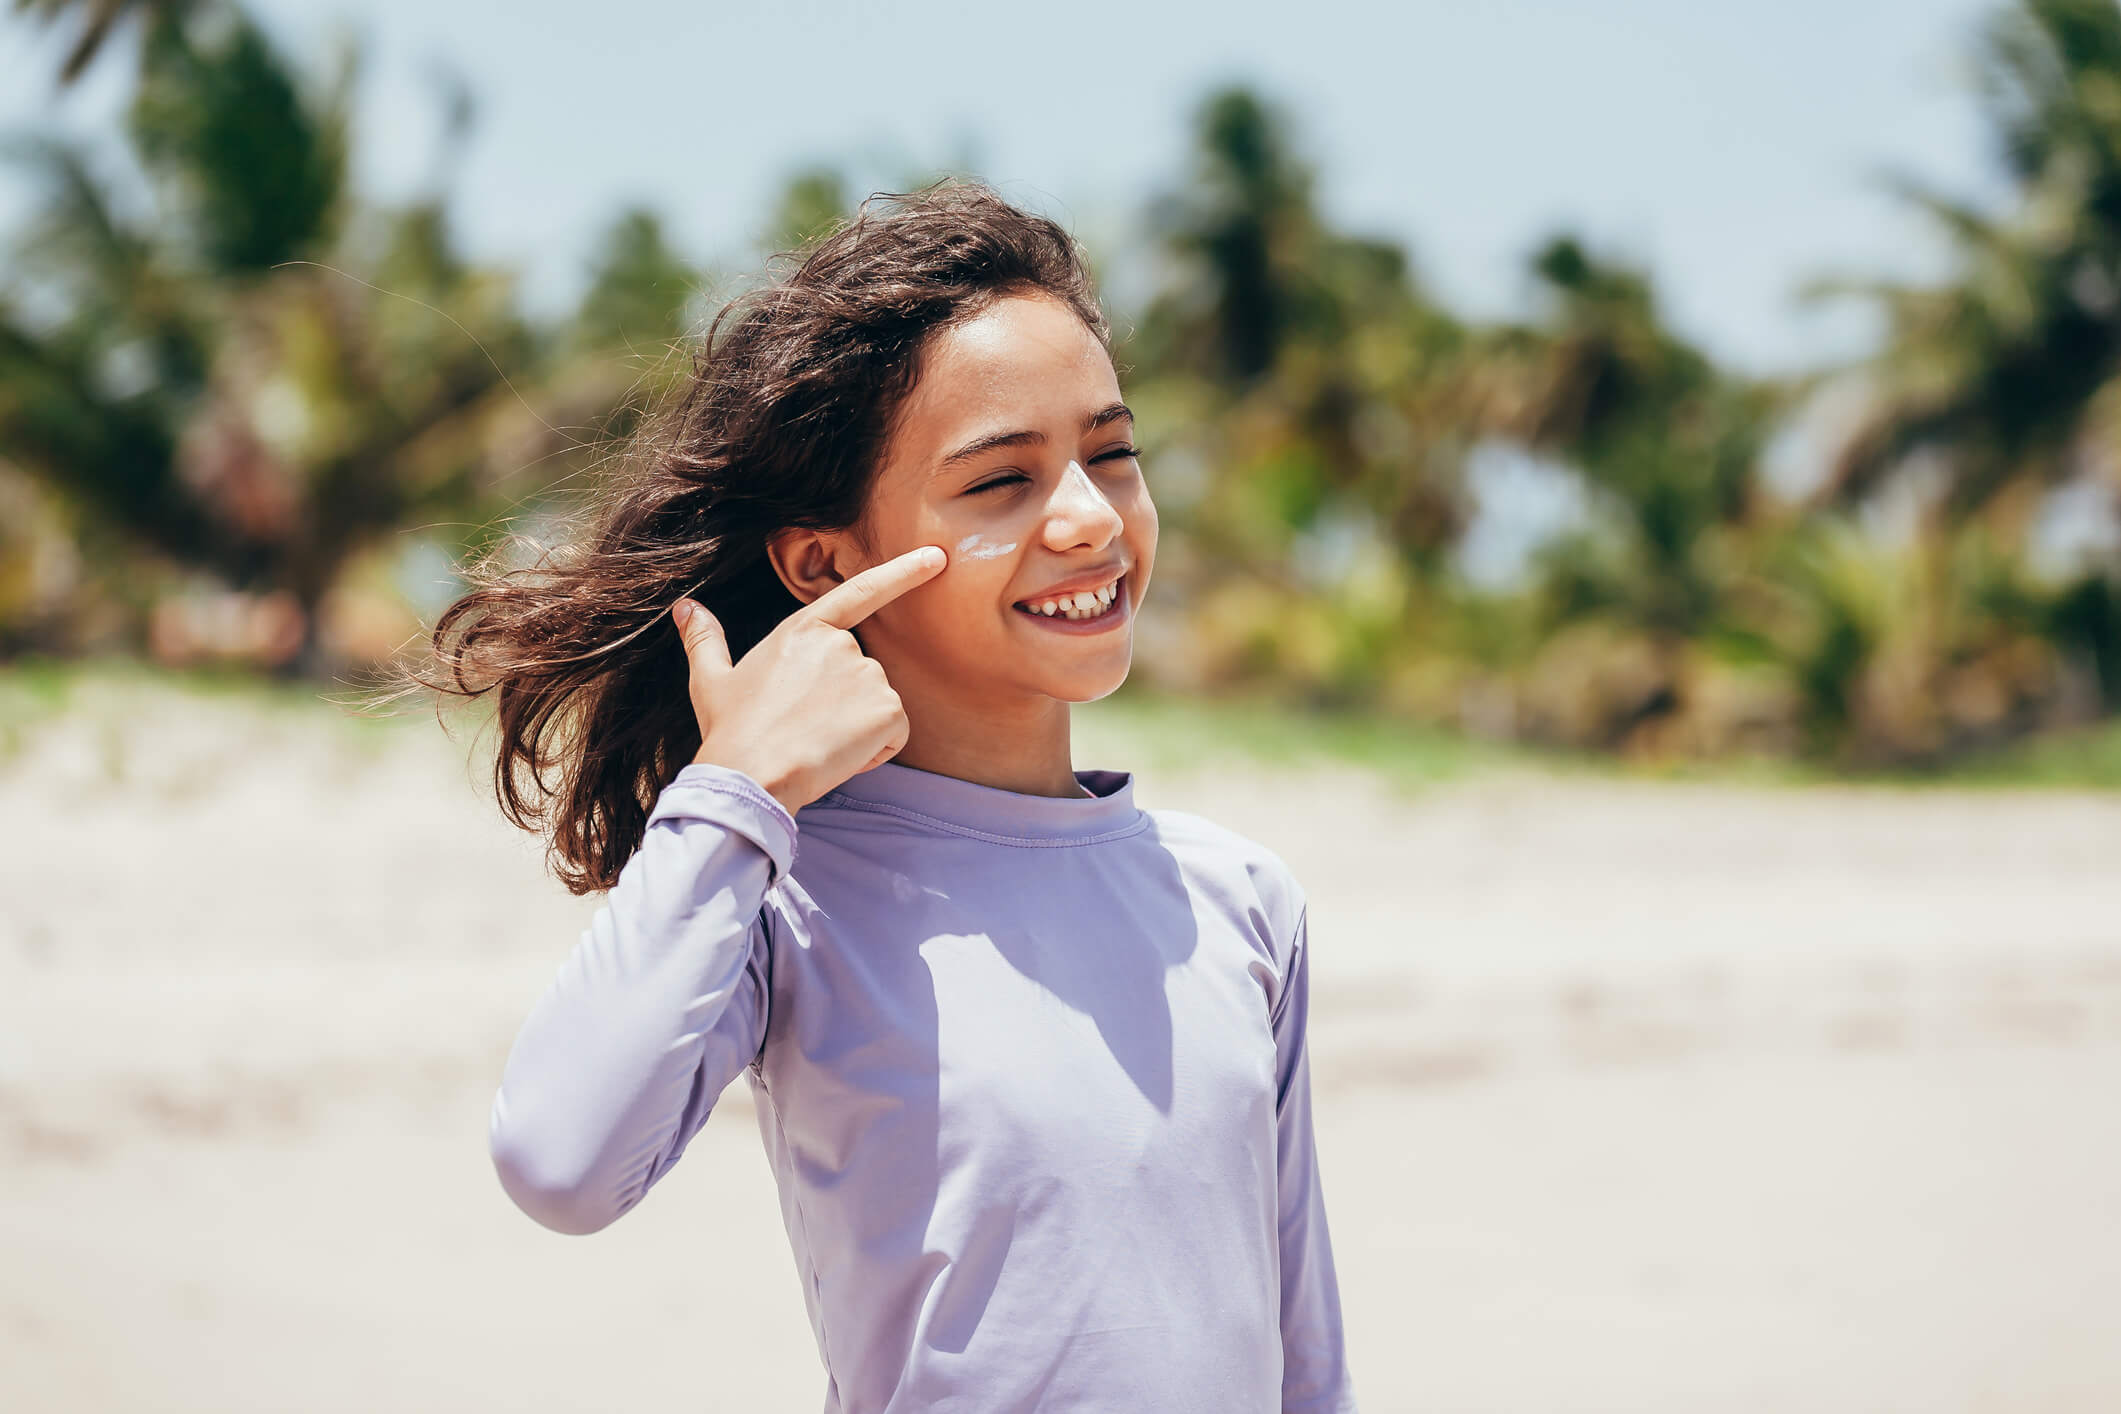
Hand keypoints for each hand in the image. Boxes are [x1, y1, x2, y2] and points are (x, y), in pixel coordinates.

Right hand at [670, 544, 946, 814]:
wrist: (752, 775)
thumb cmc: (731, 731)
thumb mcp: (710, 680)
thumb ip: (704, 639)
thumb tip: (686, 607)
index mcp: (802, 630)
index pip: (860, 592)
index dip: (902, 573)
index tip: (936, 557)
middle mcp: (842, 645)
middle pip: (860, 675)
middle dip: (841, 705)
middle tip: (802, 729)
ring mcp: (868, 675)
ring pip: (877, 706)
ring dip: (857, 730)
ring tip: (815, 745)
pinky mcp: (888, 709)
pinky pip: (895, 733)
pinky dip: (875, 751)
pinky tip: (840, 758)